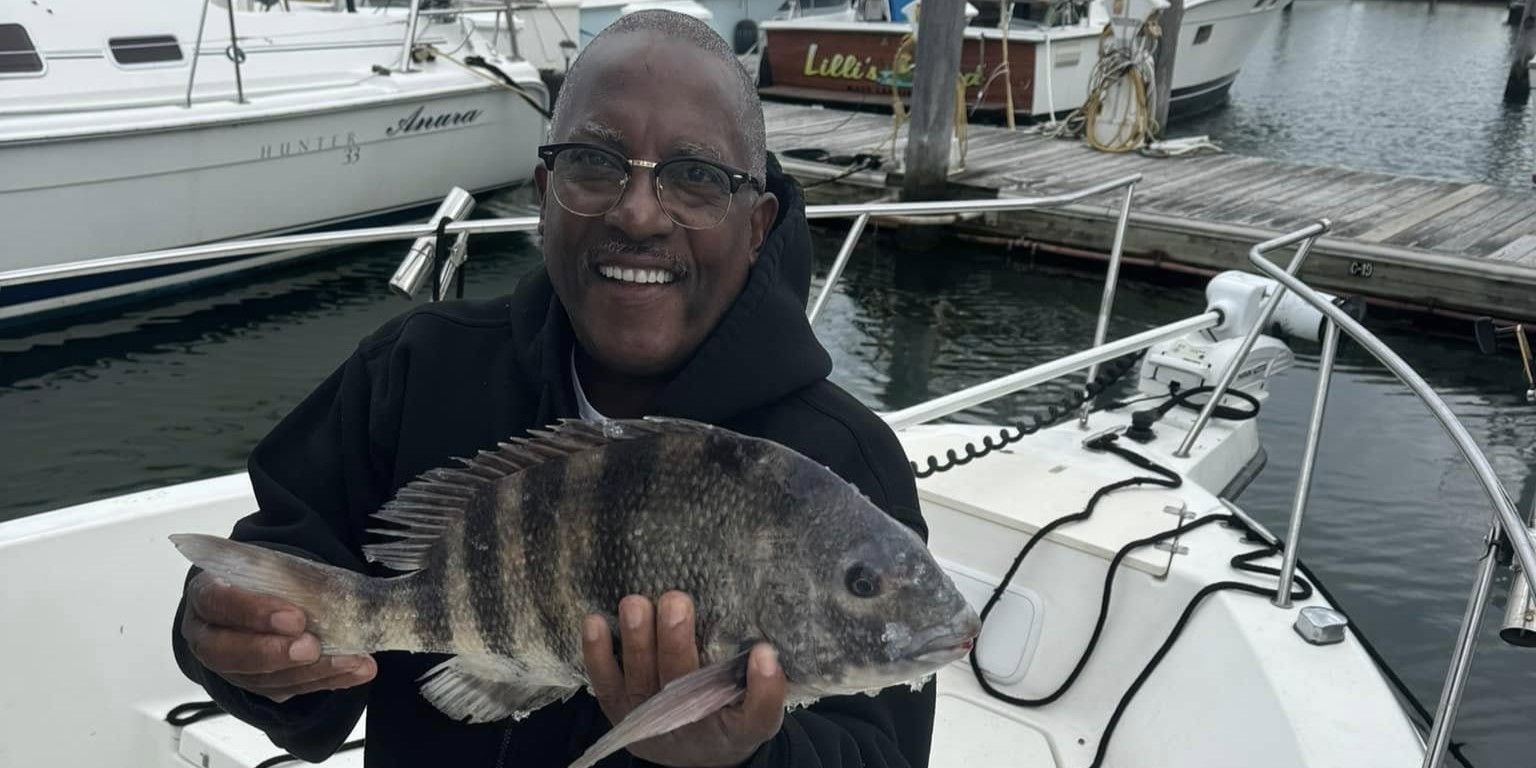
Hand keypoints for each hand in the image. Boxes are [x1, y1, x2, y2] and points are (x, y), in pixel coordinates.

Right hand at [181, 571, 375, 701]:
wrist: (257, 600)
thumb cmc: (260, 580)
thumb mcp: (267, 567)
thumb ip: (287, 577)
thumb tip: (329, 588)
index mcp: (205, 596)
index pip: (217, 603)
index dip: (254, 612)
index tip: (295, 618)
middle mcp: (208, 636)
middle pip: (228, 654)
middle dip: (275, 653)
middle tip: (312, 648)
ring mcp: (229, 667)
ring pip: (260, 679)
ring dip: (309, 672)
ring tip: (350, 662)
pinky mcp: (255, 685)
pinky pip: (286, 690)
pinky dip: (325, 681)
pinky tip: (354, 671)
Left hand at [583, 592, 785, 767]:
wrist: (692, 755)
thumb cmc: (729, 720)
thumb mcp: (757, 715)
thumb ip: (767, 692)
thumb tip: (766, 654)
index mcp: (730, 726)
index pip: (752, 712)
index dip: (761, 686)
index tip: (764, 652)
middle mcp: (686, 724)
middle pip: (680, 683)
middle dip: (675, 642)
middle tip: (676, 601)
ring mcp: (647, 717)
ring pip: (640, 679)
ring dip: (635, 641)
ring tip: (635, 604)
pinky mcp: (619, 708)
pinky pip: (605, 683)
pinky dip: (597, 654)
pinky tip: (595, 622)